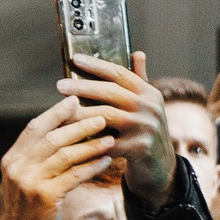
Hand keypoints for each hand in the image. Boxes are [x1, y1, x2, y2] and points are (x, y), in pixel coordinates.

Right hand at [0, 98, 119, 219]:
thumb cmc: (29, 217)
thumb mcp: (27, 184)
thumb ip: (37, 161)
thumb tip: (62, 135)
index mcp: (11, 160)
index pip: (34, 128)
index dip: (56, 113)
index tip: (75, 100)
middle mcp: (17, 167)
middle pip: (52, 136)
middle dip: (79, 124)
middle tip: (102, 115)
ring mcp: (29, 182)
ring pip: (65, 154)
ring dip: (91, 144)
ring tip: (110, 137)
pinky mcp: (45, 197)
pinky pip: (74, 175)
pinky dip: (92, 166)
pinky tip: (106, 160)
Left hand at [60, 52, 175, 203]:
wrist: (160, 166)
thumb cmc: (145, 131)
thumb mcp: (148, 104)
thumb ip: (140, 80)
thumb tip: (137, 53)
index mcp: (149, 92)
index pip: (120, 73)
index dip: (97, 65)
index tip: (75, 59)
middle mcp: (149, 107)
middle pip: (111, 92)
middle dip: (83, 87)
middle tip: (60, 86)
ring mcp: (145, 128)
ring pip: (106, 117)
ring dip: (81, 114)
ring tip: (61, 113)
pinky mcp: (139, 148)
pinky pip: (107, 143)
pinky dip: (89, 141)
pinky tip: (71, 139)